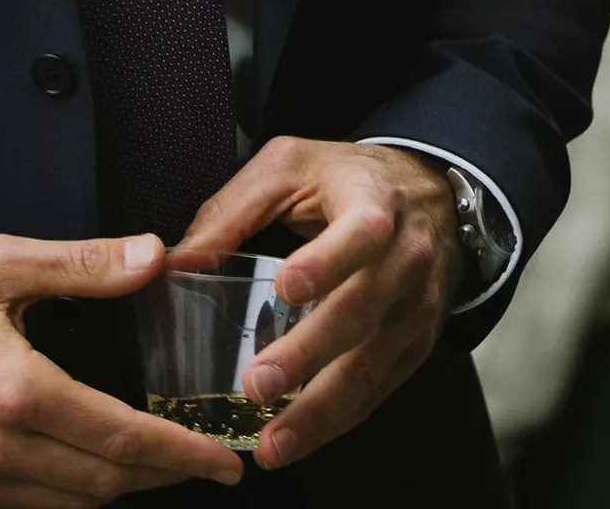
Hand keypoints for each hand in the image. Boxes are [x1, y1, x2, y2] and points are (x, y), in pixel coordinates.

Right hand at [0, 233, 241, 505]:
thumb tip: (154, 254)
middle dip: (163, 475)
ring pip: (71, 505)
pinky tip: (98, 470)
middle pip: (103, 482)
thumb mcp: (3, 262)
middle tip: (207, 461)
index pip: (119, 436)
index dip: (180, 452)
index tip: (223, 459)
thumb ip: (84, 264)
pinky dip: (75, 496)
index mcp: (14, 390)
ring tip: (161, 464)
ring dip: (122, 489)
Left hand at [175, 140, 458, 470]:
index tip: (286, 286)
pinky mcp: (415, 345)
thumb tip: (179, 260)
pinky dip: (337, 421)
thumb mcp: (290, 167)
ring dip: (321, 411)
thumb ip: (234, 209)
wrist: (430, 195)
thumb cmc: (350, 180)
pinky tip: (299, 441)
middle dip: (309, 353)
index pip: (360, 233)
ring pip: (371, 366)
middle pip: (362, 311)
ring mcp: (415, 308)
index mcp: (374, 203)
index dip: (327, 261)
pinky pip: (377, 391)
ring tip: (273, 443)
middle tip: (257, 384)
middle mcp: (405, 258)